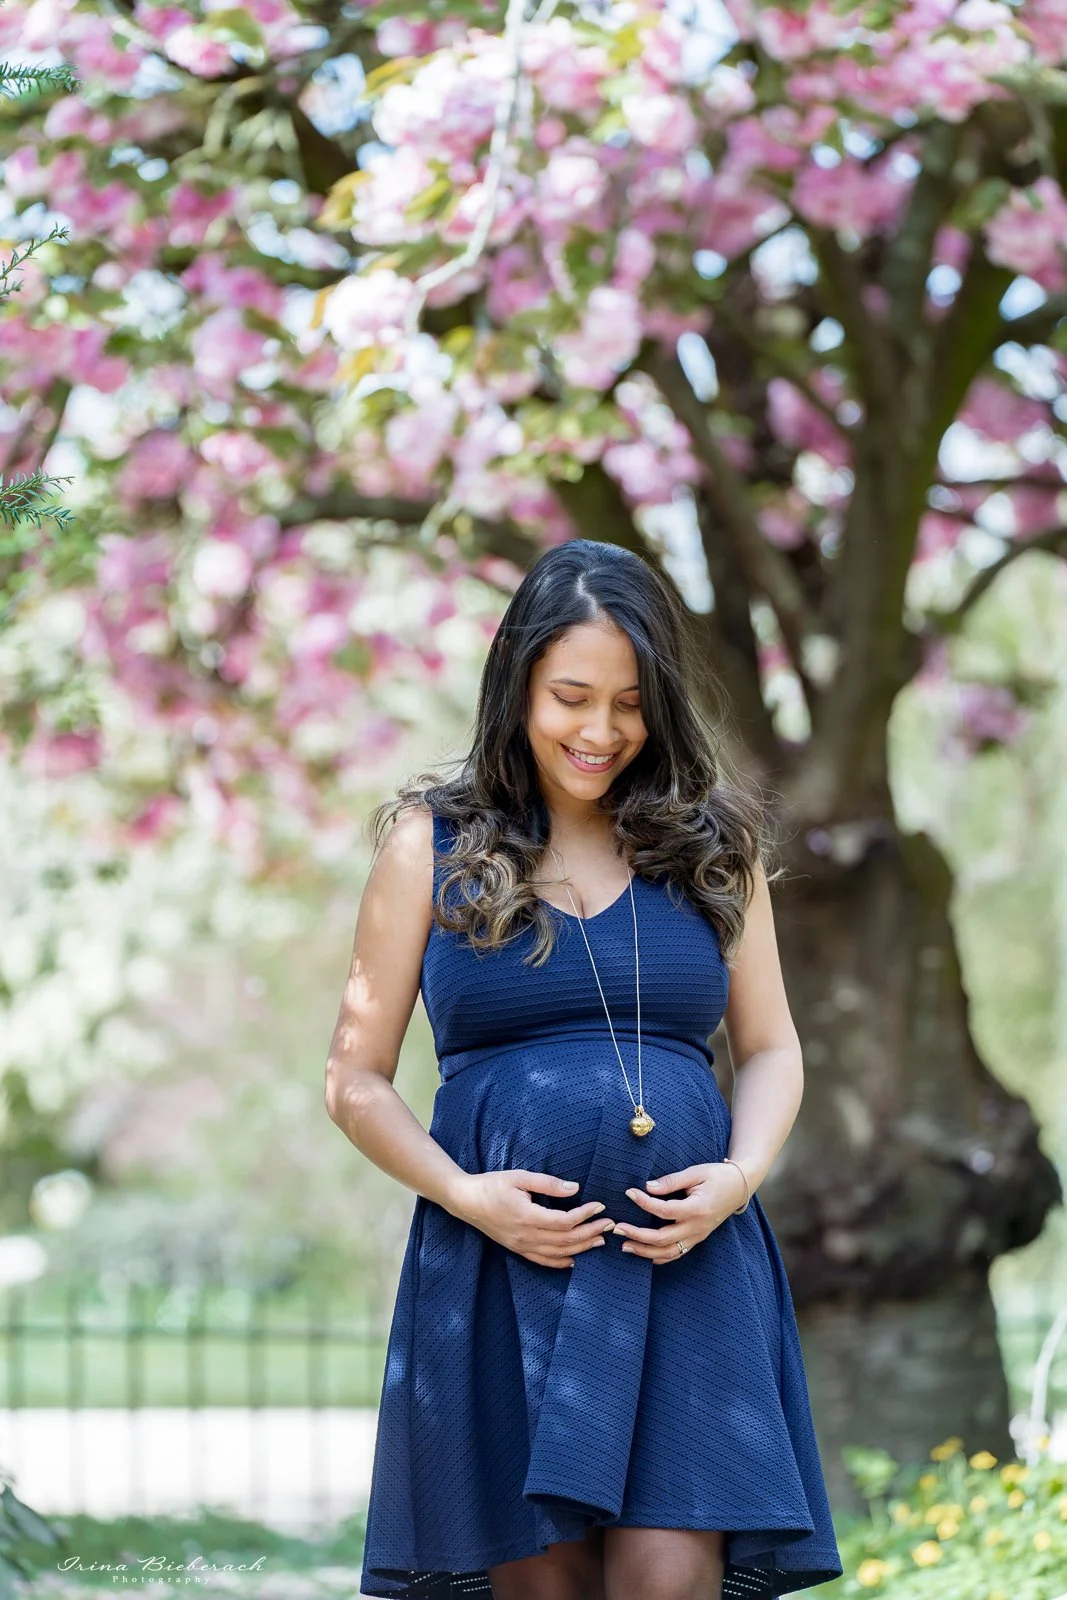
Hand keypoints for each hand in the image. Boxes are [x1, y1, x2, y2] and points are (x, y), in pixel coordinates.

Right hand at [453, 1169, 615, 1268]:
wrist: (466, 1201)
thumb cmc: (493, 1185)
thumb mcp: (520, 1177)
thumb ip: (548, 1184)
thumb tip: (574, 1188)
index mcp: (527, 1217)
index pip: (565, 1222)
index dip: (586, 1215)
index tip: (600, 1206)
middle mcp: (526, 1236)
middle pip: (566, 1241)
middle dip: (591, 1233)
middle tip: (609, 1225)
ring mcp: (522, 1246)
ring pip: (558, 1254)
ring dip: (582, 1248)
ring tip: (600, 1240)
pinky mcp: (518, 1250)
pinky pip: (544, 1261)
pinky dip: (562, 1262)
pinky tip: (575, 1258)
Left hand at [612, 1161, 746, 1265]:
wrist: (739, 1187)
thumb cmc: (717, 1176)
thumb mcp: (695, 1172)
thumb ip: (671, 1181)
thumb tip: (648, 1187)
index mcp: (697, 1208)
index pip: (664, 1210)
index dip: (644, 1203)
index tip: (629, 1192)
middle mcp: (697, 1227)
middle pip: (663, 1239)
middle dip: (637, 1235)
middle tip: (617, 1228)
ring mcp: (697, 1236)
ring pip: (668, 1253)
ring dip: (645, 1251)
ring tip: (624, 1245)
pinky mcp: (697, 1239)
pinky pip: (677, 1253)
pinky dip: (659, 1257)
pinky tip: (644, 1255)